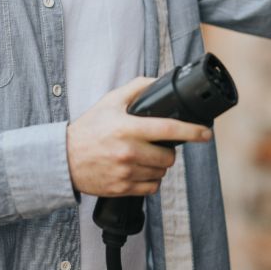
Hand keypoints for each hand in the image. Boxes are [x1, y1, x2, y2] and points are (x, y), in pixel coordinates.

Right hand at [66, 77, 212, 197]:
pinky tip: (139, 170)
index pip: (168, 129)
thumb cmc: (89, 129)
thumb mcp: (110, 101)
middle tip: (155, 145)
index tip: (206, 134)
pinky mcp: (122, 188)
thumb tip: (160, 81)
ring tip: (143, 157)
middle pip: (169, 156)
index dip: (192, 131)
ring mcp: (126, 172)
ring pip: (161, 172)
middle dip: (168, 150)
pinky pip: (151, 188)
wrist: (63, 159)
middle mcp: (128, 151)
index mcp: (128, 128)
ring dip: (158, 165)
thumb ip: (136, 88)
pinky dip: (150, 180)